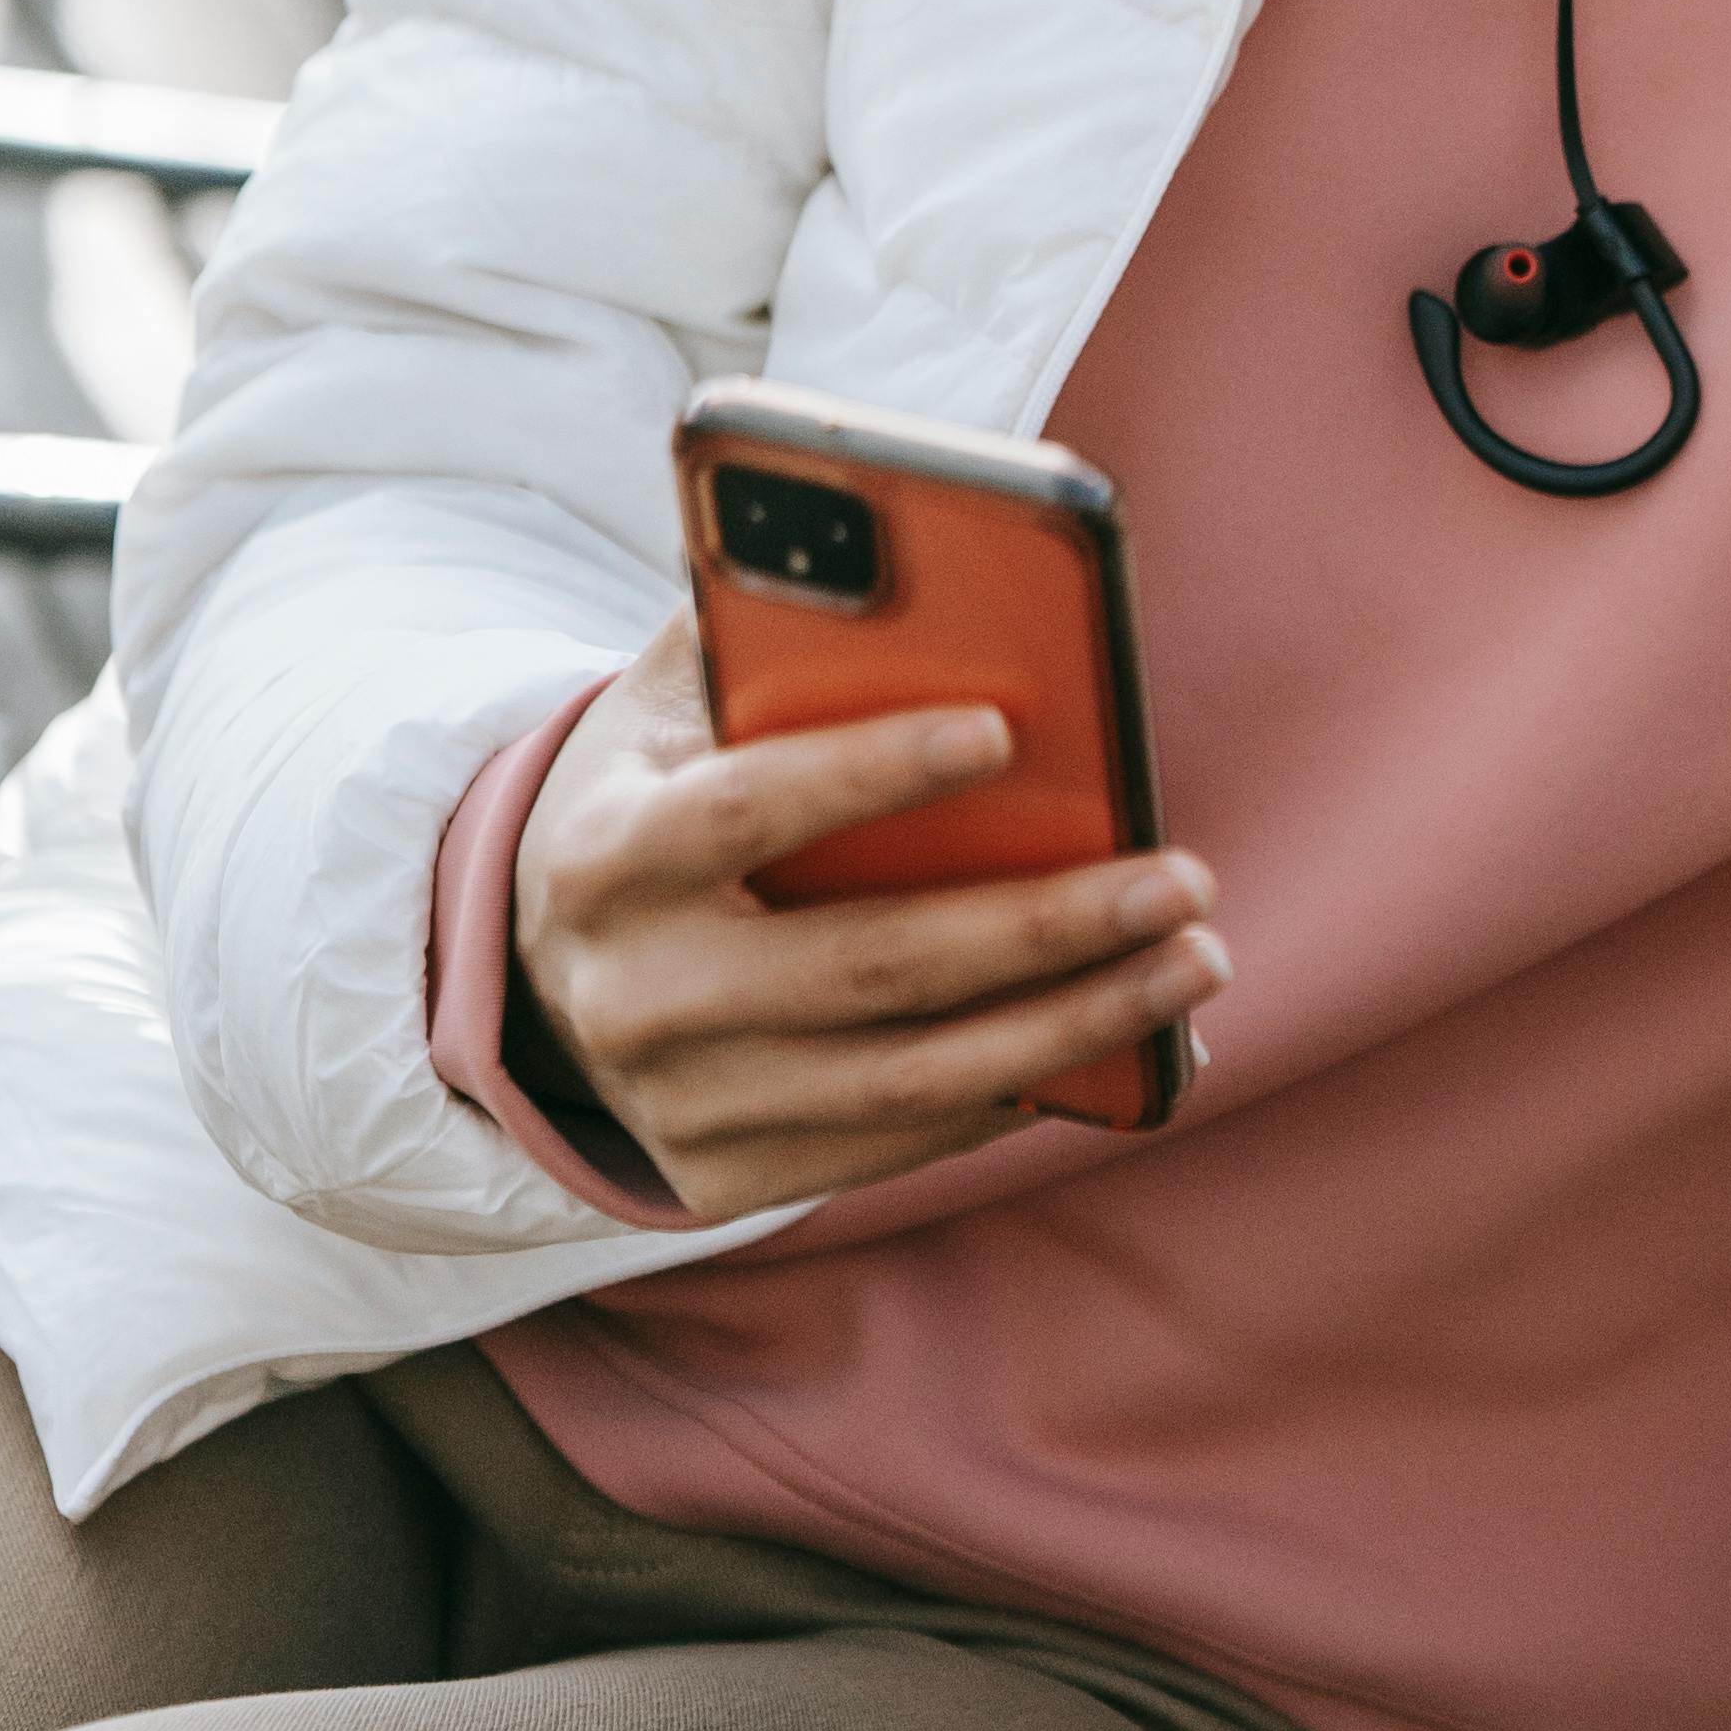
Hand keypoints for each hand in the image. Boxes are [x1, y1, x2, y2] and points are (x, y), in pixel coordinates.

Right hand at [507, 611, 1224, 1224]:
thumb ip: (766, 626)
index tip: (1004, 728)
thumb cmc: (657, 784)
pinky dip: (1020, 1089)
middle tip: (1184, 878)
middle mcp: (635, 996)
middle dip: (1043, 925)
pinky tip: (1119, 1035)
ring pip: (910, 1079)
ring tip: (1192, 961)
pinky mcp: (724, 1177)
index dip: (866, 770)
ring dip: (1075, 1026)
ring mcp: (679, 1106)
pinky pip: (900, 1141)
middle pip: (868, 967)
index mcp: (608, 854)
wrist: (537, 962)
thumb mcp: (672, 697)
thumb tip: (908, 553)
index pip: (742, 809)